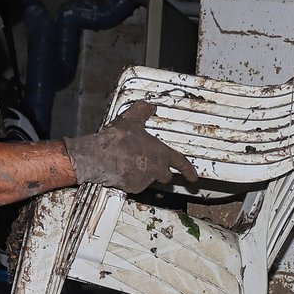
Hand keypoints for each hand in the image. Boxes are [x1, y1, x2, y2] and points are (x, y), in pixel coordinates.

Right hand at [63, 108, 199, 192]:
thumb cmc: (118, 139)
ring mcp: (145, 180)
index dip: (189, 171)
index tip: (193, 178)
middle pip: (165, 176)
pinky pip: (135, 184)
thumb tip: (149, 105)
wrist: (100, 156)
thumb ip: (143, 111)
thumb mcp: (132, 119)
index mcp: (161, 153)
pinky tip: (121, 169)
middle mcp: (156, 169)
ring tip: (129, 163)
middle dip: (161, 171)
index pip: (181, 163)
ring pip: (150, 180)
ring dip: (144, 174)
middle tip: (150, 164)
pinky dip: (131, 179)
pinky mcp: (133, 188)